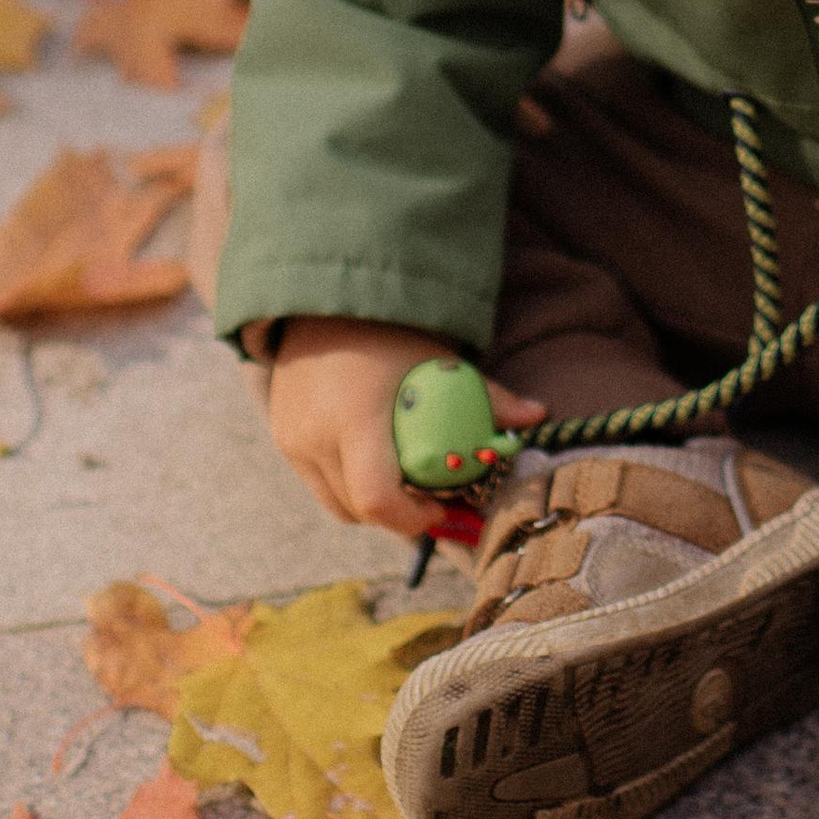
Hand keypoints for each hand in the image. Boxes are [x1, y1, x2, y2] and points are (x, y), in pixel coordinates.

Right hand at [258, 317, 540, 540]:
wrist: (323, 299)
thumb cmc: (390, 329)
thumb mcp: (440, 361)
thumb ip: (486, 396)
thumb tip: (537, 416)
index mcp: (356, 419)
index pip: (378, 501)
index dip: (413, 519)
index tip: (439, 506)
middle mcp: (316, 436)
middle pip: (359, 512)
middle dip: (398, 516)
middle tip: (430, 498)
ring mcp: (292, 440)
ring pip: (336, 503)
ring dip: (370, 504)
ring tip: (403, 481)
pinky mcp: (281, 437)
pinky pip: (318, 482)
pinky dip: (347, 483)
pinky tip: (373, 459)